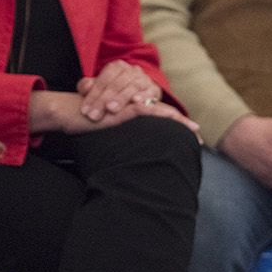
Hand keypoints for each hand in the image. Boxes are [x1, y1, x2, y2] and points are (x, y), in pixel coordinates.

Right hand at [30, 89, 198, 135]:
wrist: (70, 113)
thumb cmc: (88, 125)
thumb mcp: (111, 135)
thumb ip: (125, 142)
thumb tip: (135, 164)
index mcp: (135, 115)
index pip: (161, 120)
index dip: (177, 129)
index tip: (194, 142)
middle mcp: (135, 109)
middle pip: (166, 117)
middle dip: (184, 128)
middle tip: (201, 141)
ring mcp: (129, 107)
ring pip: (160, 112)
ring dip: (178, 121)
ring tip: (194, 131)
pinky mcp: (122, 108)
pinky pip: (143, 109)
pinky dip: (159, 114)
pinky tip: (172, 117)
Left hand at [76, 60, 162, 122]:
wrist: (136, 95)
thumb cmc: (112, 94)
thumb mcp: (97, 90)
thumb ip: (86, 87)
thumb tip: (87, 85)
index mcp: (117, 67)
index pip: (104, 79)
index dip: (93, 95)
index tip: (85, 110)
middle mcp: (132, 70)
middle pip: (117, 83)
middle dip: (104, 100)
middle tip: (95, 115)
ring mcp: (144, 79)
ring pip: (132, 86)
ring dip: (121, 98)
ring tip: (111, 109)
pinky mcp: (154, 89)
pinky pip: (149, 91)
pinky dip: (143, 96)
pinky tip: (136, 101)